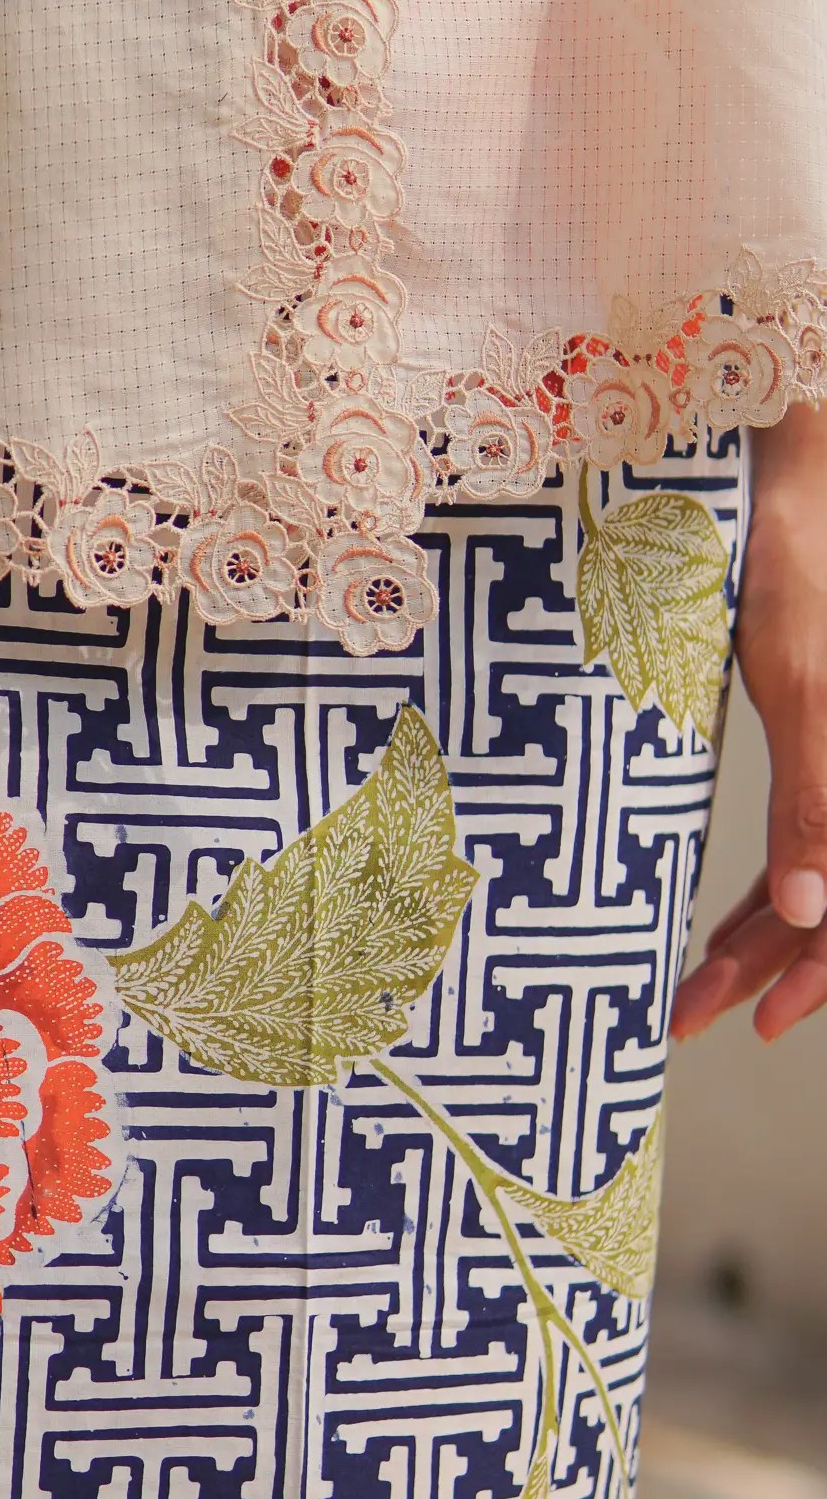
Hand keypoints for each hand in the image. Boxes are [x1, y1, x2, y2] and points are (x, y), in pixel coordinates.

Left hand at [674, 402, 826, 1043]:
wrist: (790, 475)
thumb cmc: (795, 554)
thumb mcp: (799, 676)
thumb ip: (813, 798)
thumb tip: (813, 913)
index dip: (816, 972)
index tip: (754, 1023)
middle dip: (770, 969)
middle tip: (686, 1020)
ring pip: (823, 875)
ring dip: (765, 938)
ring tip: (695, 993)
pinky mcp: (825, 740)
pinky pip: (813, 830)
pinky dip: (774, 886)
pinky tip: (731, 926)